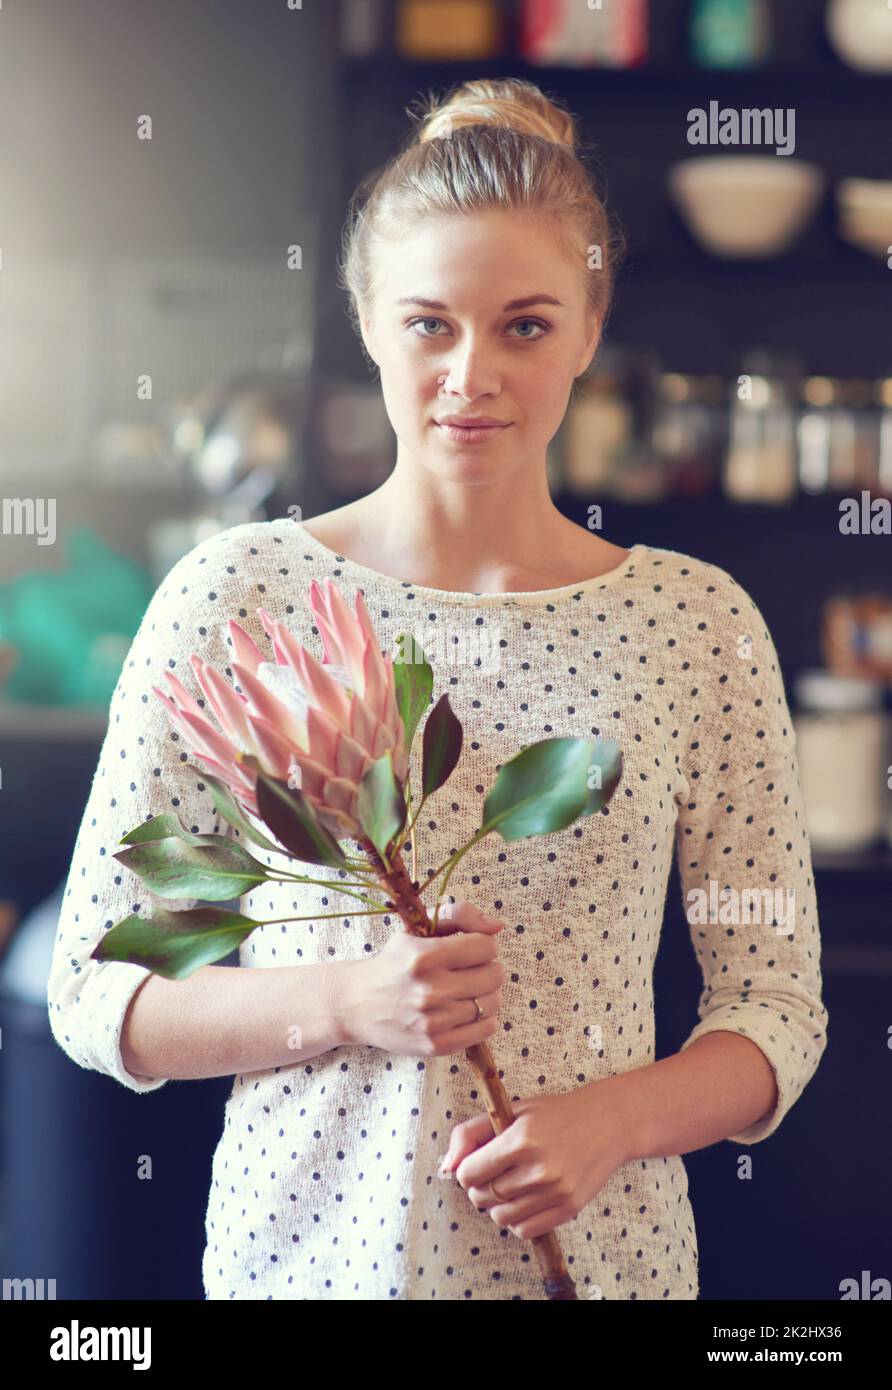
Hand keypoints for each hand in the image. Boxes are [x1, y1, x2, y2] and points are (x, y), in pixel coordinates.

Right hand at [341, 900, 505, 1057]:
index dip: (483, 946)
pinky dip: (485, 1019)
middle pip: (494, 975)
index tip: (471, 950)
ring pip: (493, 1002)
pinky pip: (486, 1029)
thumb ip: (459, 915)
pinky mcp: (436, 1045)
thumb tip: (497, 926)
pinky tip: (467, 1010)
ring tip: (467, 991)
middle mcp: (430, 989)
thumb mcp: (417, 930)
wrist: (357, 1004)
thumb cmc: (393, 963)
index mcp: (424, 956)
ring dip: (486, 994)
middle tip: (470, 971)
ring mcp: (434, 1021)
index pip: (486, 947)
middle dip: (487, 968)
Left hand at [439, 1082, 631, 1240]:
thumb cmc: (554, 1114)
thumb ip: (470, 1134)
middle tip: (494, 1172)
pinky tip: (526, 1199)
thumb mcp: (511, 1111)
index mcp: (520, 1139)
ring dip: (497, 1204)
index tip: (476, 1163)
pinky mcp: (569, 1209)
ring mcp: (555, 1191)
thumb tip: (446, 1167)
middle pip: (482, 1197)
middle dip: (479, 1187)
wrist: (607, 1123)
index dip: (466, 1170)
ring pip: (500, 1217)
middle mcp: (538, 1168)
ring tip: (510, 1185)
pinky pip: (524, 1230)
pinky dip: (517, 1220)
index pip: (468, 1174)